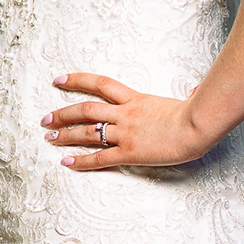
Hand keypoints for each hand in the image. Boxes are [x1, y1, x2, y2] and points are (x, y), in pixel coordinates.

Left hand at [42, 73, 210, 169]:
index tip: (59, 81)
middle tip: (45, 119)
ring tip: (49, 139)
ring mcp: (125, 133)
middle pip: (85, 110)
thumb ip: (189, 94)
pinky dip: (81, 161)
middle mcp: (125, 114)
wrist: (197, 126)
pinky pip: (100, 158)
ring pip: (87, 132)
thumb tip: (198, 90)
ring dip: (65, 135)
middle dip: (62, 114)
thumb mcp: (189, 100)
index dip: (76, 80)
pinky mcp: (129, 152)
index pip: (100, 84)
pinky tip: (67, 163)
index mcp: (136, 99)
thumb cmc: (198, 114)